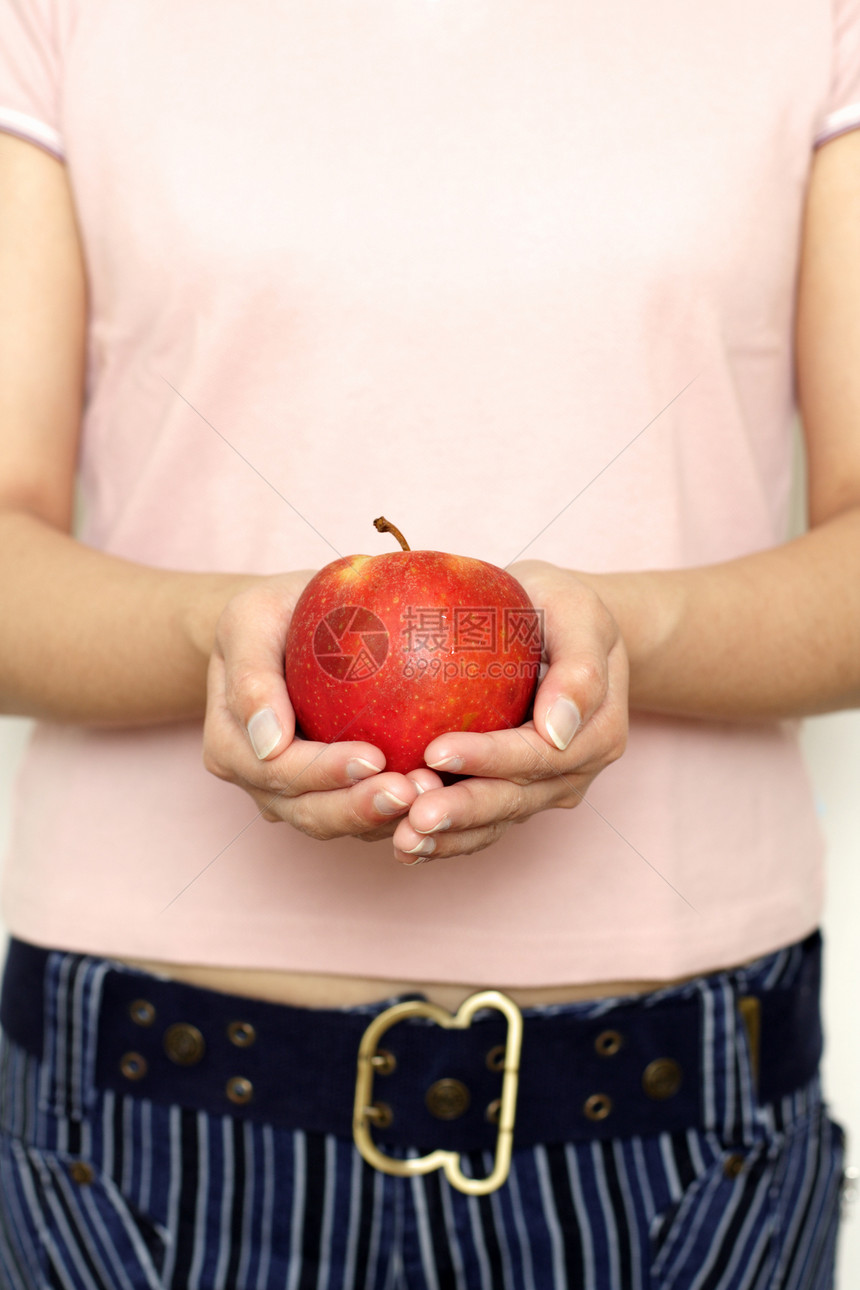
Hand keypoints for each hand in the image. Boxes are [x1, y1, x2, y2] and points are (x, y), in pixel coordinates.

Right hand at [203, 573, 443, 839]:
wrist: (287, 622)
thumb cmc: (270, 613)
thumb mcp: (248, 620)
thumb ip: (251, 676)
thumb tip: (269, 742)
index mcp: (231, 746)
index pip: (278, 771)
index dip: (325, 772)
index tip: (375, 757)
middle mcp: (259, 781)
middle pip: (309, 811)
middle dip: (360, 808)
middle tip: (412, 791)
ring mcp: (294, 794)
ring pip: (338, 823)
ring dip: (383, 818)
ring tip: (431, 797)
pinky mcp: (332, 793)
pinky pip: (362, 816)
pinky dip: (397, 813)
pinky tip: (438, 796)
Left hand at [389, 560, 628, 863]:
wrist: (561, 626)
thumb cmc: (563, 608)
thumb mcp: (580, 613)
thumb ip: (579, 669)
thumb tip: (559, 729)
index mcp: (597, 734)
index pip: (538, 754)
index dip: (489, 758)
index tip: (435, 751)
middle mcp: (571, 772)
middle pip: (515, 799)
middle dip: (463, 811)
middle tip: (414, 815)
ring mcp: (542, 790)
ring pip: (495, 822)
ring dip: (450, 837)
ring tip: (403, 841)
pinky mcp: (511, 796)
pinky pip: (479, 826)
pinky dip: (444, 841)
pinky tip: (403, 847)